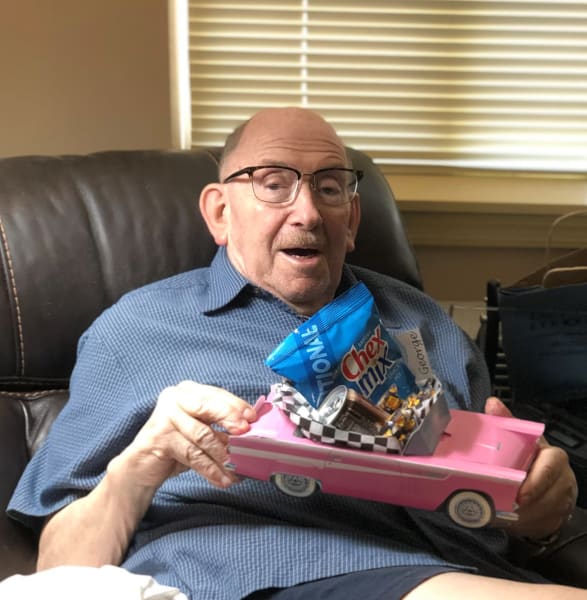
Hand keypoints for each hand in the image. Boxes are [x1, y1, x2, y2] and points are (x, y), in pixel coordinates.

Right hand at [108, 381, 256, 493]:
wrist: (142, 467)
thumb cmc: (176, 446)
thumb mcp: (202, 432)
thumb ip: (221, 427)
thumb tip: (251, 433)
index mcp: (188, 391)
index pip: (216, 394)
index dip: (236, 406)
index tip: (252, 418)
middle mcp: (174, 398)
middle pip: (208, 407)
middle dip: (230, 420)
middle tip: (246, 435)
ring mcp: (165, 416)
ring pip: (202, 434)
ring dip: (223, 454)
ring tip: (236, 469)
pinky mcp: (159, 437)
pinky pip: (192, 454)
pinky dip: (210, 469)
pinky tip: (222, 479)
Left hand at [485, 397, 577, 539]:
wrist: (544, 483)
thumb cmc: (529, 457)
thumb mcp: (520, 438)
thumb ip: (508, 422)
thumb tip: (492, 403)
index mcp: (553, 457)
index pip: (551, 466)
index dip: (536, 481)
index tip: (520, 493)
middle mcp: (562, 480)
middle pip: (544, 495)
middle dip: (523, 503)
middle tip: (501, 506)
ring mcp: (561, 502)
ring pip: (540, 514)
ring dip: (518, 516)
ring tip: (498, 513)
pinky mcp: (555, 520)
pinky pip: (537, 526)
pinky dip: (519, 525)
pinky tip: (505, 520)